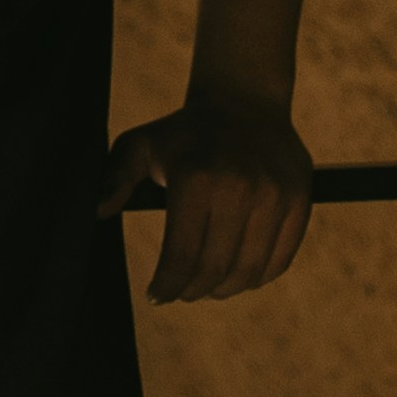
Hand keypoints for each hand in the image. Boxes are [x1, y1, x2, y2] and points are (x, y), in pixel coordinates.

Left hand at [100, 84, 317, 304]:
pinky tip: (237, 272)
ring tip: (208, 285)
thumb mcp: (141, 145)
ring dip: (224, 289)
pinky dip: (256, 277)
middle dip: (192, 291)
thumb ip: (115, 178)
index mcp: (197, 178)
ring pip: (248, 273)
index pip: (182, 257)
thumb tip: (97, 211)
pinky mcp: (299, 200)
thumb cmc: (185, 133)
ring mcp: (274, 195)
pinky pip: (279, 260)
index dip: (167, 286)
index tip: (156, 295)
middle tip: (182, 292)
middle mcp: (239, 188)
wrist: (244, 101)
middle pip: (215, 271)